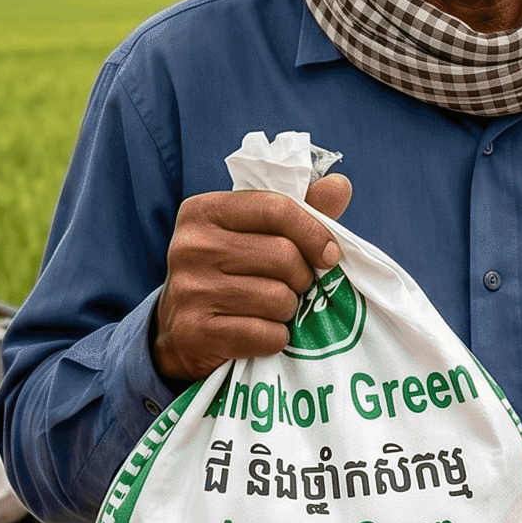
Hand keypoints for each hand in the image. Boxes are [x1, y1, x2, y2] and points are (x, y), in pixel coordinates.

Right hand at [151, 175, 353, 385]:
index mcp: (204, 211)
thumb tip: (340, 185)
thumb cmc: (229, 274)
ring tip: (275, 309)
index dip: (314, 232)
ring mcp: (189, 290)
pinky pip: (264, 334)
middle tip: (296, 286)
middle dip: (303, 277)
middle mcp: (190, 246)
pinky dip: (276, 338)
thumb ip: (298, 211)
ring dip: (289, 310)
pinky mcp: (195, 331)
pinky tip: (264, 333)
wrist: (181, 331)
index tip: (329, 254)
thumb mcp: (254, 235)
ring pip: (277, 298)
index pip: (276, 208)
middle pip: (283, 256)